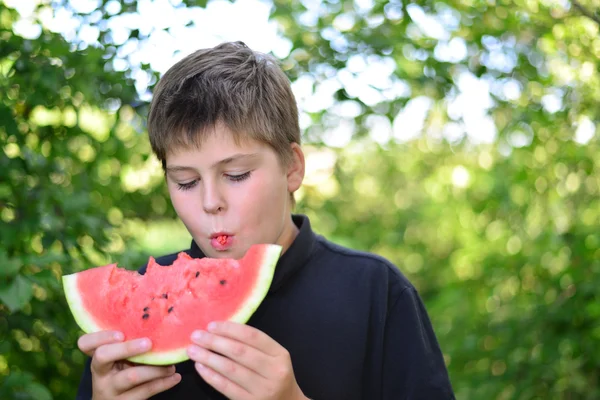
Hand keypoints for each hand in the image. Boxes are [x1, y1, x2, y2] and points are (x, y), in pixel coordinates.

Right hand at [78, 330, 180, 398]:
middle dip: (127, 347)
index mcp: (97, 357)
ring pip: (131, 376)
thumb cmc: (120, 371)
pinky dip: (163, 383)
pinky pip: (145, 391)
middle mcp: (100, 372)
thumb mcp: (118, 358)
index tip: (121, 333)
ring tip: (172, 364)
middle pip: (103, 356)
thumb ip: (127, 342)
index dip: (100, 336)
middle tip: (149, 343)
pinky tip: (175, 377)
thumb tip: (156, 318)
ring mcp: (110, 389)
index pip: (85, 343)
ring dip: (155, 369)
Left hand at [187, 321, 306, 399]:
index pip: (252, 336)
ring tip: (193, 350)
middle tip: (196, 336)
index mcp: (280, 354)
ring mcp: (262, 389)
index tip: (211, 325)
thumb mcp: (274, 357)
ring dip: (208, 358)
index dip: (230, 329)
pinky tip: (200, 367)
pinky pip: (226, 387)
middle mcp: (273, 371)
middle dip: (215, 342)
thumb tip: (220, 331)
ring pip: (230, 369)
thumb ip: (254, 345)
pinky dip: (211, 376)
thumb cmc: (275, 376)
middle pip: (240, 352)